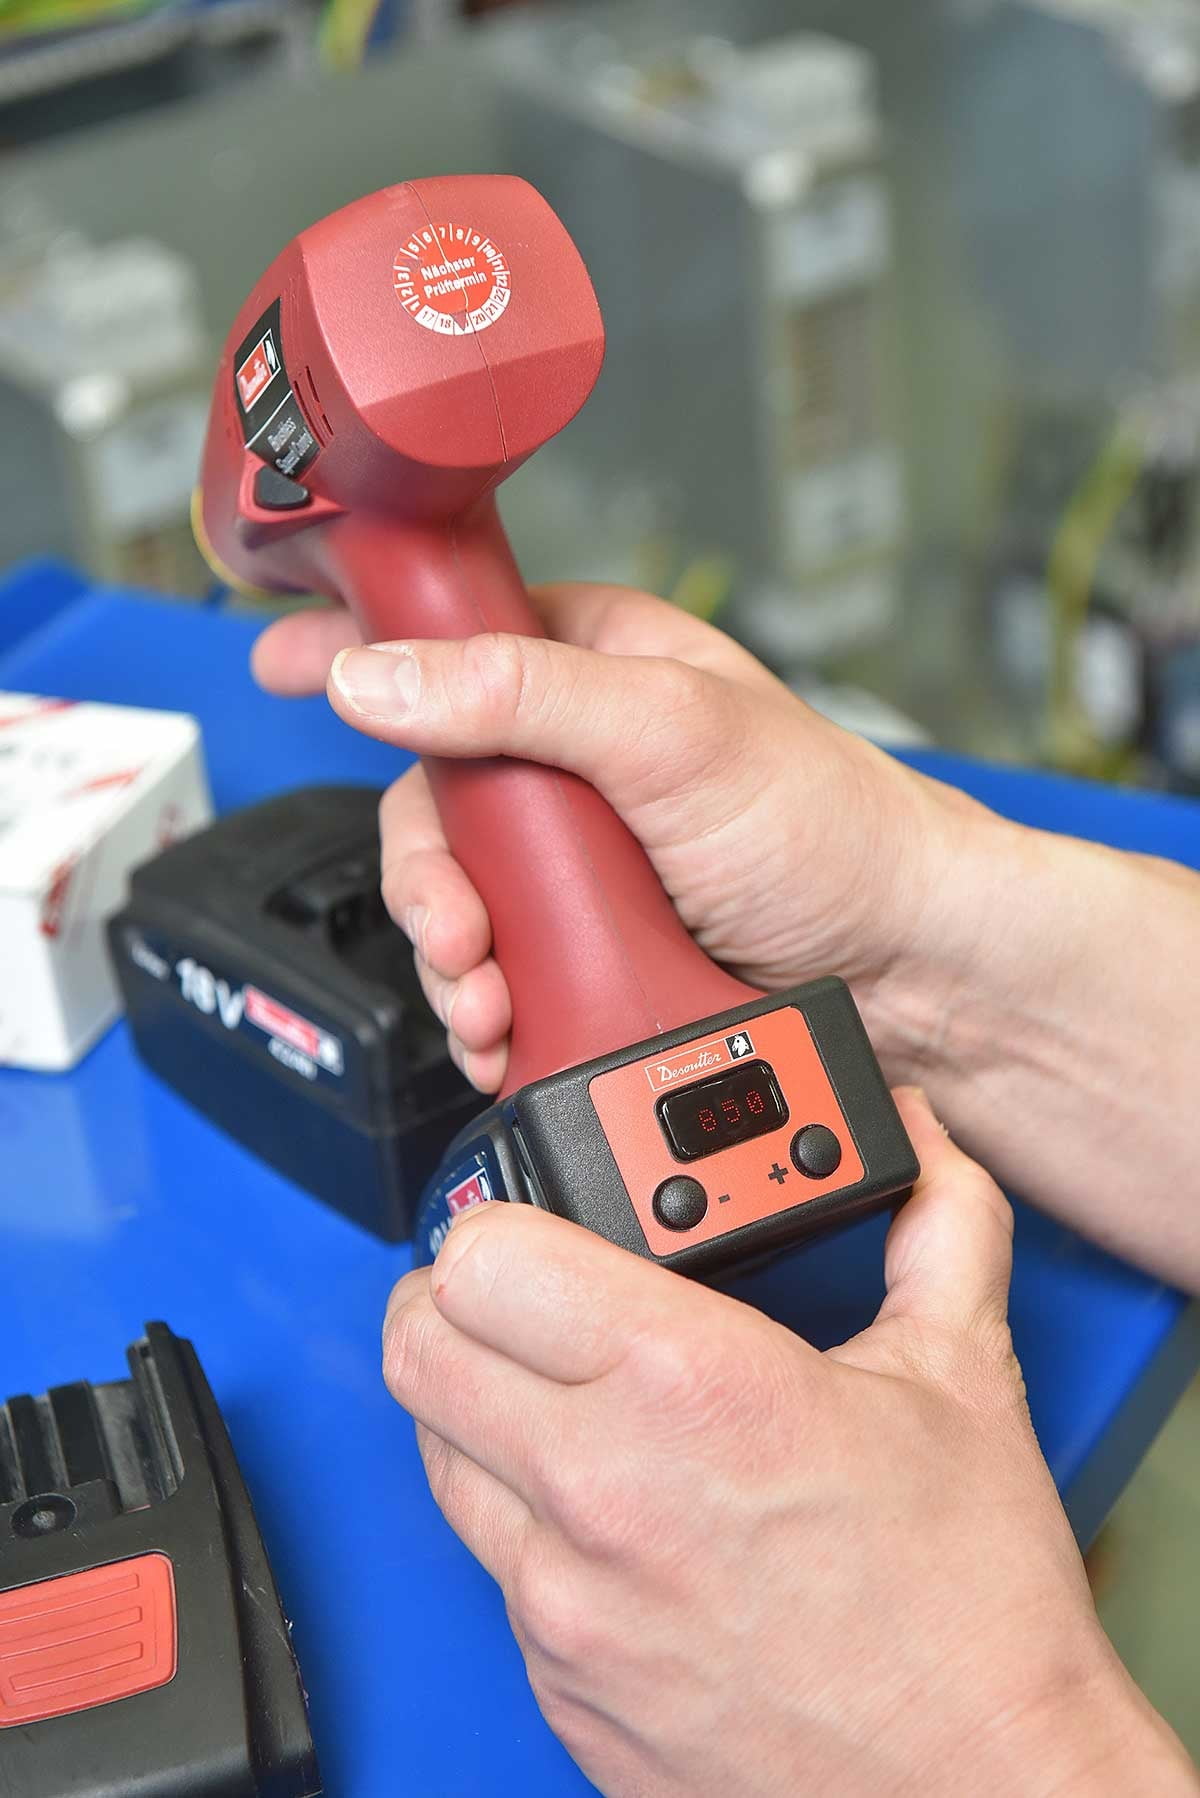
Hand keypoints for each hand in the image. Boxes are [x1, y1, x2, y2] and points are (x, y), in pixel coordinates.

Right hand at [255, 584, 975, 1092]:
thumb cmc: (832, 829)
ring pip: (455, 897)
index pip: (449, 632)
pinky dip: (488, 1007)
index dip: (358, 644)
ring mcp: (581, 858)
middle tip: (459, 933)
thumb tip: (376, 676)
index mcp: (596, 664)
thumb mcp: (672, 732)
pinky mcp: (591, 941)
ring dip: (453, 961)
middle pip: (430, 797)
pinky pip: (496, 968)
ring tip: (493, 1000)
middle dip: (424, 881)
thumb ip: (519, 693)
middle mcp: (577, 756)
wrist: (911, 972)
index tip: (278, 657)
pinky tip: (510, 1029)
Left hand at [382, 1090, 1194, 1796]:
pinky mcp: (556, 1686)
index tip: (538, 1223)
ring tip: (558, 1392)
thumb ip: (936, 1221)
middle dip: (456, 1298)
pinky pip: (487, 1567)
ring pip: (432, 1452)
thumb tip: (917, 1139)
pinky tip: (604, 1510)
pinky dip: (520, 1520)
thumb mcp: (964, 1376)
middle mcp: (598, 1491)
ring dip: (474, 1405)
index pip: (480, 1256)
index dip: (502, 1218)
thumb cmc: (972, 1610)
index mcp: (686, 1383)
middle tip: (520, 1293)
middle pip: (416, 1343)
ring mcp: (562, 1604)